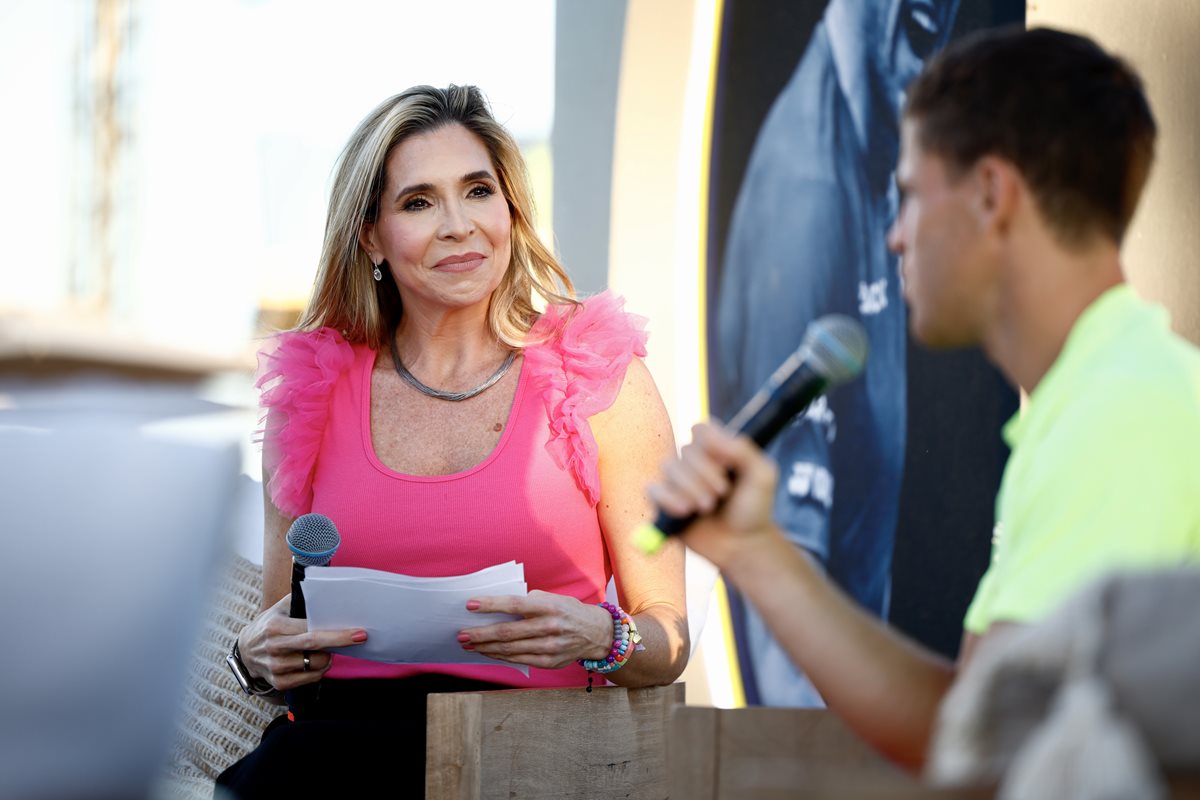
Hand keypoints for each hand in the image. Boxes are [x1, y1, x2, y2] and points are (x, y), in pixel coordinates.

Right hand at [237, 593, 367, 690]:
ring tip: (326, 649)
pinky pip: (310, 678)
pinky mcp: (279, 683)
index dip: (336, 632)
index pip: (311, 630)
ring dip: (328, 657)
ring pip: (315, 665)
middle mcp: (275, 648)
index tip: (357, 631)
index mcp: (276, 627)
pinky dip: (319, 670)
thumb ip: (299, 598)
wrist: (245, 651)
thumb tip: (323, 588)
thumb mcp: (279, 608)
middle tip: (360, 637)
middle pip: (315, 648)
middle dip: (340, 643)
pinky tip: (316, 662)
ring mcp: (276, 667)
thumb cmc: (269, 625)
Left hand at [458, 590, 613, 669]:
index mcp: (549, 606)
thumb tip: (498, 605)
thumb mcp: (553, 598)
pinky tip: (488, 652)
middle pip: (508, 632)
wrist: (596, 633)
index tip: (470, 605)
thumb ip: (529, 600)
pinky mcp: (550, 662)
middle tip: (462, 634)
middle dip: (481, 634)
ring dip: (486, 647)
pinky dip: (501, 657)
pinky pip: (519, 660)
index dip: (491, 605)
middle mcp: (550, 627)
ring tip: (469, 644)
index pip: (514, 604)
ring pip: (511, 649)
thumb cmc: (568, 610)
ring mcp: (550, 647)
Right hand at [645, 422, 781, 570]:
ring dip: (690, 488)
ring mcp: (678, 481)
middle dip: (706, 474)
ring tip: (707, 508)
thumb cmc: (754, 508)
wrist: (742, 545)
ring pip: (668, 466)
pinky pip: (653, 489)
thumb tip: (710, 434)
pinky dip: (669, 499)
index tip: (727, 464)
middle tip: (722, 494)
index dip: (710, 443)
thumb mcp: (762, 475)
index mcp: (717, 448)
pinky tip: (686, 511)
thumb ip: (742, 449)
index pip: (701, 429)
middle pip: (686, 449)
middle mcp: (695, 461)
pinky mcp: (664, 501)